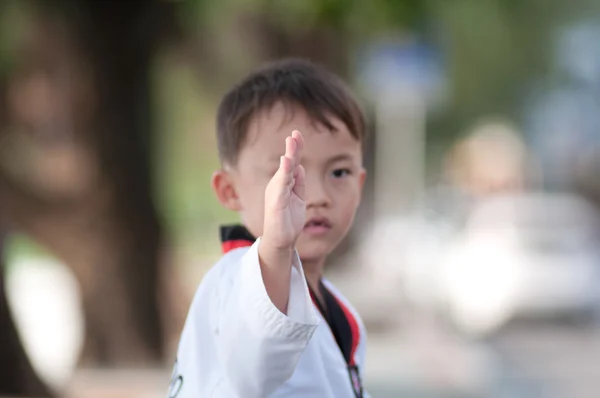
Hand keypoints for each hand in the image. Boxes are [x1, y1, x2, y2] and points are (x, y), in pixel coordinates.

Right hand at [262, 130, 305, 250]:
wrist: (281, 240)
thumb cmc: (288, 220)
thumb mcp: (298, 198)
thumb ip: (298, 183)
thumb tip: (300, 167)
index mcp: (284, 183)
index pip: (292, 163)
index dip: (295, 149)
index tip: (297, 134)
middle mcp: (278, 185)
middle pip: (288, 163)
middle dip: (292, 148)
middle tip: (295, 133)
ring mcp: (276, 192)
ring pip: (285, 170)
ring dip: (290, 155)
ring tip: (292, 141)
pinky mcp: (277, 201)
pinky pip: (281, 184)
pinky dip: (284, 172)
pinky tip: (287, 161)